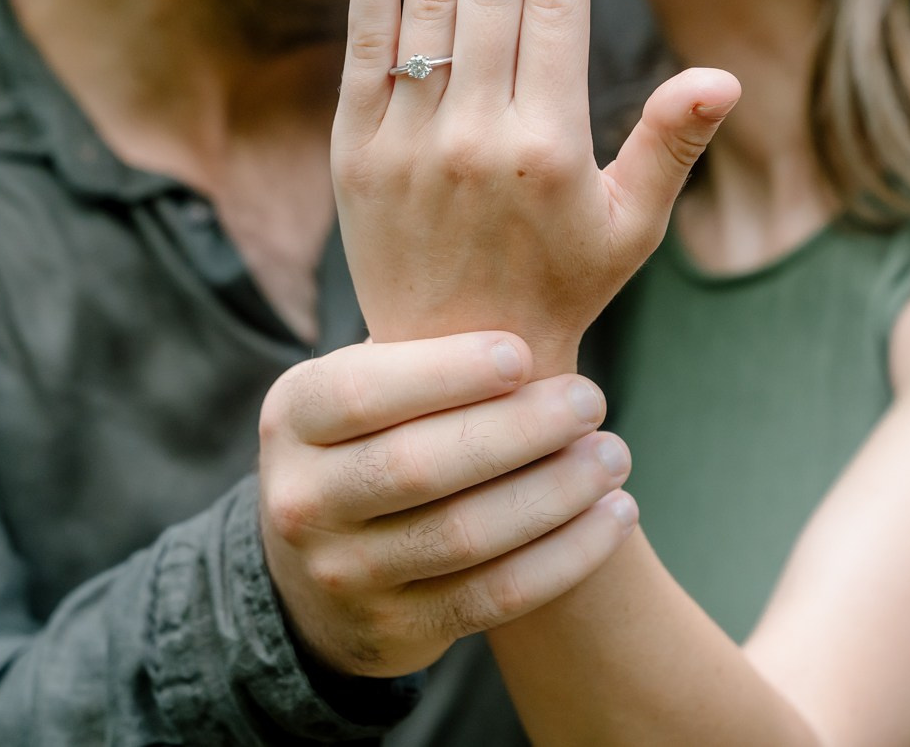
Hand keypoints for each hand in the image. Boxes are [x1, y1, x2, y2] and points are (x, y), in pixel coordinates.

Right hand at [257, 330, 636, 677]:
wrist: (316, 576)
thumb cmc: (369, 442)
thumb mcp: (358, 389)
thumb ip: (419, 349)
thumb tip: (526, 280)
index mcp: (294, 418)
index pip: (363, 391)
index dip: (447, 372)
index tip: (524, 353)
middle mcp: (303, 501)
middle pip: (419, 467)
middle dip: (518, 431)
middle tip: (591, 399)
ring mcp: (345, 574)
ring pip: (463, 536)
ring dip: (554, 494)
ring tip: (614, 456)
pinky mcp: (398, 630)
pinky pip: (493, 597)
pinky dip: (565, 557)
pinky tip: (614, 517)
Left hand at [333, 0, 739, 374]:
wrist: (454, 366)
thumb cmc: (563, 285)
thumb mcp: (632, 227)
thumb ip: (670, 144)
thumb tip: (724, 76)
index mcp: (550, 146)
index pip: (556, 0)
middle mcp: (475, 135)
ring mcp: (407, 140)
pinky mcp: (354, 150)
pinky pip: (361, 46)